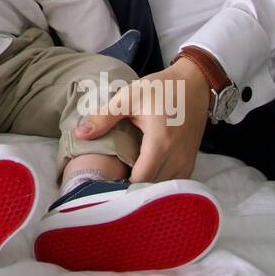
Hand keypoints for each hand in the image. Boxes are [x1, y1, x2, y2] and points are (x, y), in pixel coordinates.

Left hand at [75, 58, 210, 181]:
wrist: (195, 84)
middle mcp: (177, 157)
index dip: (122, 187)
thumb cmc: (161, 88)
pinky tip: (144, 178)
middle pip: (152, 188)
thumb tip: (79, 134)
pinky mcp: (191, 162)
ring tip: (125, 184)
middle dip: (132, 191)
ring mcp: (187, 161)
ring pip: (165, 190)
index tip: (105, 184)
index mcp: (160, 142)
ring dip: (147, 189)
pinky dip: (160, 185)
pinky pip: (175, 184)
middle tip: (111, 186)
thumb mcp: (129, 97)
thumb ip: (104, 117)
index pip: (140, 180)